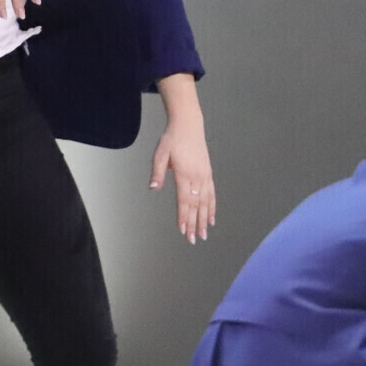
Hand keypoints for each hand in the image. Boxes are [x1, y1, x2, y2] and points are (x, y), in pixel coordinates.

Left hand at [149, 116, 216, 243]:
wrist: (188, 126)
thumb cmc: (172, 140)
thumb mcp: (160, 154)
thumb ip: (157, 172)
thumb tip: (153, 188)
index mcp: (184, 174)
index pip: (184, 200)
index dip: (184, 217)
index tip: (183, 230)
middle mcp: (197, 177)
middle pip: (196, 205)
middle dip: (194, 224)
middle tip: (193, 239)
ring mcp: (205, 176)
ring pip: (206, 202)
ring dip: (204, 219)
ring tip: (203, 234)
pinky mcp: (208, 174)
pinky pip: (212, 194)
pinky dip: (212, 208)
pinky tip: (211, 218)